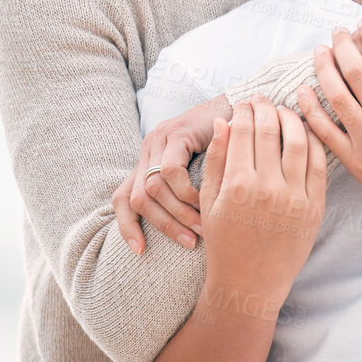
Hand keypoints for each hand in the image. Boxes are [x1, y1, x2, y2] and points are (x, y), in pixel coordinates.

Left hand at [113, 95, 227, 253]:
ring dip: (178, 213)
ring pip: (152, 188)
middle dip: (163, 225)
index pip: (121, 198)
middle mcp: (147, 150)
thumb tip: (182, 233)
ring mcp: (159, 139)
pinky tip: (205, 200)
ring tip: (202, 226)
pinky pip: (170, 171)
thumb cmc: (222, 149)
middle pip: (137, 199)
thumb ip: (182, 196)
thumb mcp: (197, 175)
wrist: (240, 109)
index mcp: (147, 163)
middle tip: (190, 242)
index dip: (126, 226)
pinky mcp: (176, 133)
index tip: (140, 251)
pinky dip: (186, 192)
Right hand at [198, 95, 326, 298]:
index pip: (244, 129)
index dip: (244, 110)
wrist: (251, 283)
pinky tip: (305, 133)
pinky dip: (314, 142)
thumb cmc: (224, 242)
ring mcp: (295, 198)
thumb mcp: (210, 201)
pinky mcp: (315, 208)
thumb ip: (216, 160)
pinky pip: (318, 164)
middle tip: (263, 99)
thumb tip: (225, 122)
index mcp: (237, 184)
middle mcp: (268, 188)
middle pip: (271, 129)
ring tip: (284, 112)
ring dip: (291, 118)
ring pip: (299, 140)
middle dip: (266, 107)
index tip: (244, 103)